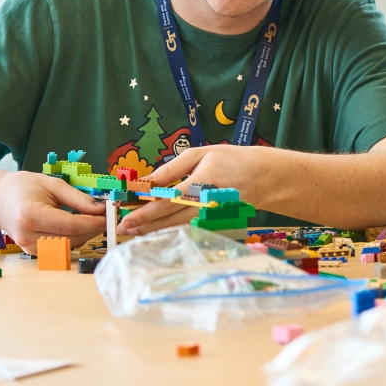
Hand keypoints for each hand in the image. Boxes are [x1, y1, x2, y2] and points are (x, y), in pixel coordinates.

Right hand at [0, 170, 106, 253]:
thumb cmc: (22, 187)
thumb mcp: (52, 184)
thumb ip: (78, 198)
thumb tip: (100, 208)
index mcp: (31, 216)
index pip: (71, 225)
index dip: (94, 222)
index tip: (109, 216)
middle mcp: (28, 236)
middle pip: (72, 239)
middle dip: (93, 228)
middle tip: (105, 216)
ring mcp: (28, 247)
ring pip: (68, 246)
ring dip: (86, 234)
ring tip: (93, 218)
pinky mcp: (32, 252)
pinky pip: (60, 248)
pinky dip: (74, 238)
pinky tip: (79, 226)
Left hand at [119, 145, 272, 235]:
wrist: (262, 178)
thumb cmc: (231, 160)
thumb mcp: (201, 154)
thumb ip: (172, 169)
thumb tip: (147, 182)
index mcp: (202, 183)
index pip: (167, 201)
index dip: (144, 210)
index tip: (126, 215)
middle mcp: (206, 204)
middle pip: (169, 218)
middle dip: (144, 224)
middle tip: (122, 228)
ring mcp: (210, 216)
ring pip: (177, 226)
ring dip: (154, 229)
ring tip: (134, 230)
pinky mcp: (213, 222)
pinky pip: (187, 227)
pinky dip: (170, 229)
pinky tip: (156, 228)